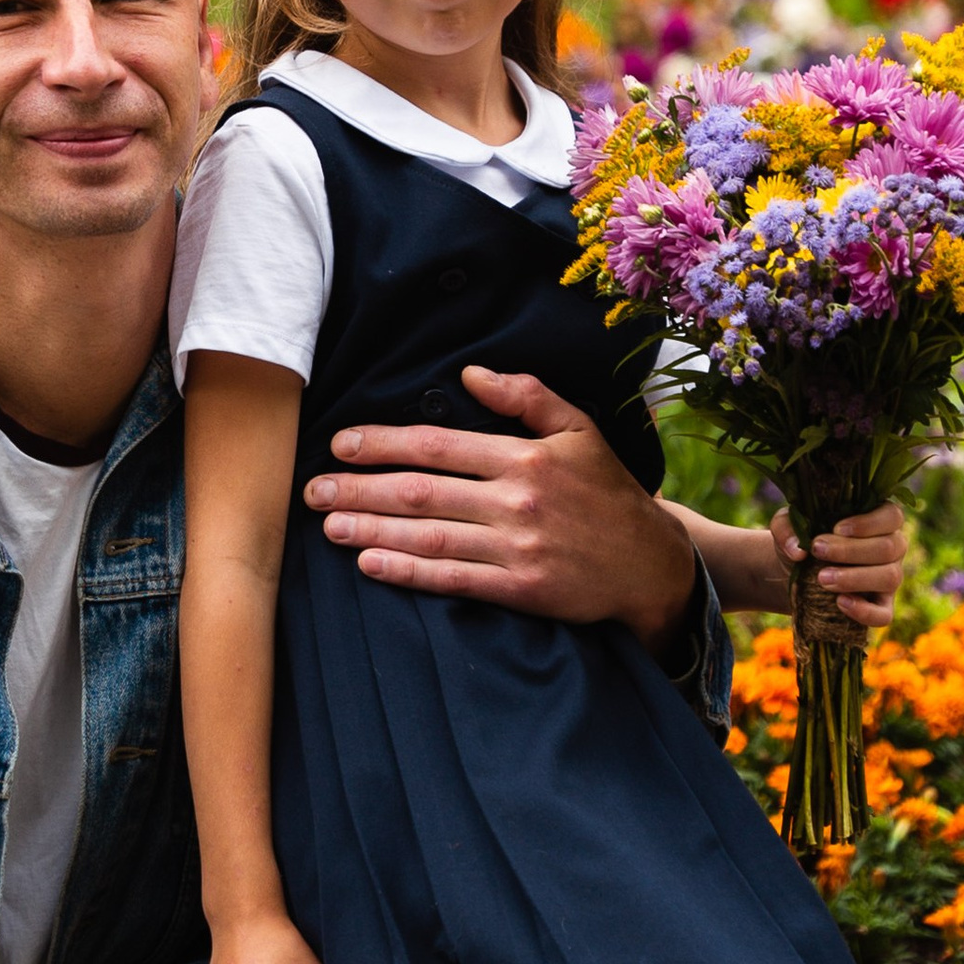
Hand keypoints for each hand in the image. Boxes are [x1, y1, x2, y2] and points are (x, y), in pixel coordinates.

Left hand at [306, 367, 694, 648]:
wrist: (652, 564)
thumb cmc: (609, 493)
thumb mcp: (579, 431)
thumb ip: (526, 396)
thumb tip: (469, 373)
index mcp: (524, 456)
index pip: (436, 445)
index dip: (382, 444)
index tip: (340, 445)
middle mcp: (517, 500)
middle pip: (420, 491)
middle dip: (359, 489)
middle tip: (311, 490)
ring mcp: (518, 547)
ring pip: (428, 536)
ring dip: (371, 530)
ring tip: (329, 525)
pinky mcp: (521, 590)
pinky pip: (452, 579)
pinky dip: (407, 572)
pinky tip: (370, 564)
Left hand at [774, 502, 907, 632]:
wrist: (795, 570)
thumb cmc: (802, 539)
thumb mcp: (788, 525)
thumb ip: (786, 527)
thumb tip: (797, 550)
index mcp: (880, 519)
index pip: (892, 515)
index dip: (868, 523)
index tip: (836, 528)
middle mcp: (892, 547)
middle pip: (890, 547)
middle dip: (851, 550)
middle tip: (817, 550)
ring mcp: (890, 577)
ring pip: (890, 577)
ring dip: (856, 578)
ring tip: (822, 579)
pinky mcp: (881, 606)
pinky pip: (884, 614)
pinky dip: (864, 611)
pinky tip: (840, 603)